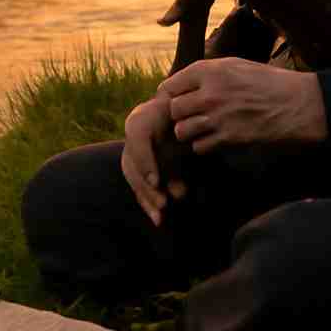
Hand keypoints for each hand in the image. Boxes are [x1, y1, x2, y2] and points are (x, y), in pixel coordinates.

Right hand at [120, 95, 186, 226]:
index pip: (137, 137)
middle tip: (163, 204)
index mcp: (143, 117)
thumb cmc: (191, 112)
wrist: (187, 115)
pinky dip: (148, 203)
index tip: (156, 182)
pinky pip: (140, 185)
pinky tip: (158, 219)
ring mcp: (135, 150)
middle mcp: (134, 135)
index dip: (145, 160)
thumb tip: (200, 137)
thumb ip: (193, 125)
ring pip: (134, 177)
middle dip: (146, 186)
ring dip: (147, 198)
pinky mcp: (143, 165)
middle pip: (131, 163)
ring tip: (161, 216)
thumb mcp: (192, 113)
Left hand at [158, 57, 327, 154]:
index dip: (170, 96)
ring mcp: (218, 118)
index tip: (178, 102)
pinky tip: (217, 139)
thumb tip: (182, 84)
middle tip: (192, 117)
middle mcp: (210, 93)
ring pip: (182, 131)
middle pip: (173, 110)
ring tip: (204, 129)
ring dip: (190, 133)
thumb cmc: (269, 83)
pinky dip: (205, 146)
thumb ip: (208, 73)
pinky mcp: (228, 139)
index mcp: (210, 71)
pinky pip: (199, 147)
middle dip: (181, 115)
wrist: (299, 105)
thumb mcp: (236, 65)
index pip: (170, 86)